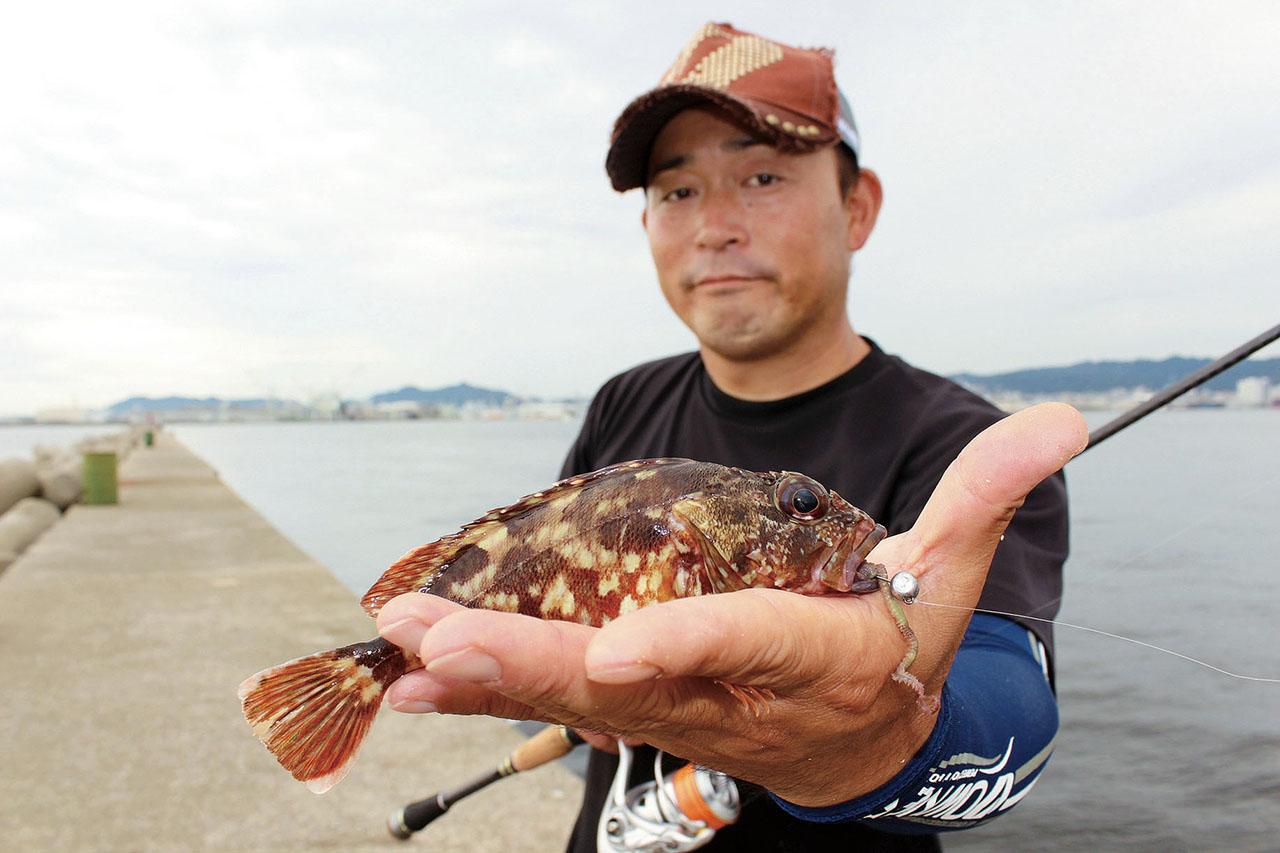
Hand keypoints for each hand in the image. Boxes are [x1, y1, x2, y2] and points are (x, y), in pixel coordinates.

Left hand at [376, 403, 1086, 805]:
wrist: (864, 737)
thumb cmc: (903, 638)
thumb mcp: (947, 570)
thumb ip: (982, 496)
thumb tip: (1058, 422)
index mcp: (808, 653)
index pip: (748, 647)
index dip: (691, 647)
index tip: (620, 648)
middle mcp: (728, 692)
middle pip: (628, 681)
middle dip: (533, 666)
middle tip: (442, 642)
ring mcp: (674, 704)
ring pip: (574, 695)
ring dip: (489, 677)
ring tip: (409, 655)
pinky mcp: (639, 701)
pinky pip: (558, 699)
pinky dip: (489, 690)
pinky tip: (419, 675)